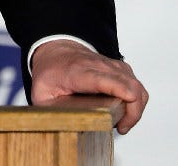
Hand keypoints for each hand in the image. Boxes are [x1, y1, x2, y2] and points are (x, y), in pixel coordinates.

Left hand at [30, 39, 147, 133]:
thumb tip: (57, 126)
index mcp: (78, 72)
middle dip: (132, 110)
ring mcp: (110, 66)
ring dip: (136, 107)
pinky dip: (137, 100)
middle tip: (121, 126)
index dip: (118, 87)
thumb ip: (48, 110)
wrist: (55, 50)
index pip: (102, 78)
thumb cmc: (50, 71)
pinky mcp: (119, 69)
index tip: (129, 98)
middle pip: (127, 83)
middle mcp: (97, 66)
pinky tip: (125, 111)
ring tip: (122, 122)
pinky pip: (136, 85)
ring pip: (135, 85)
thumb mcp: (40, 92)